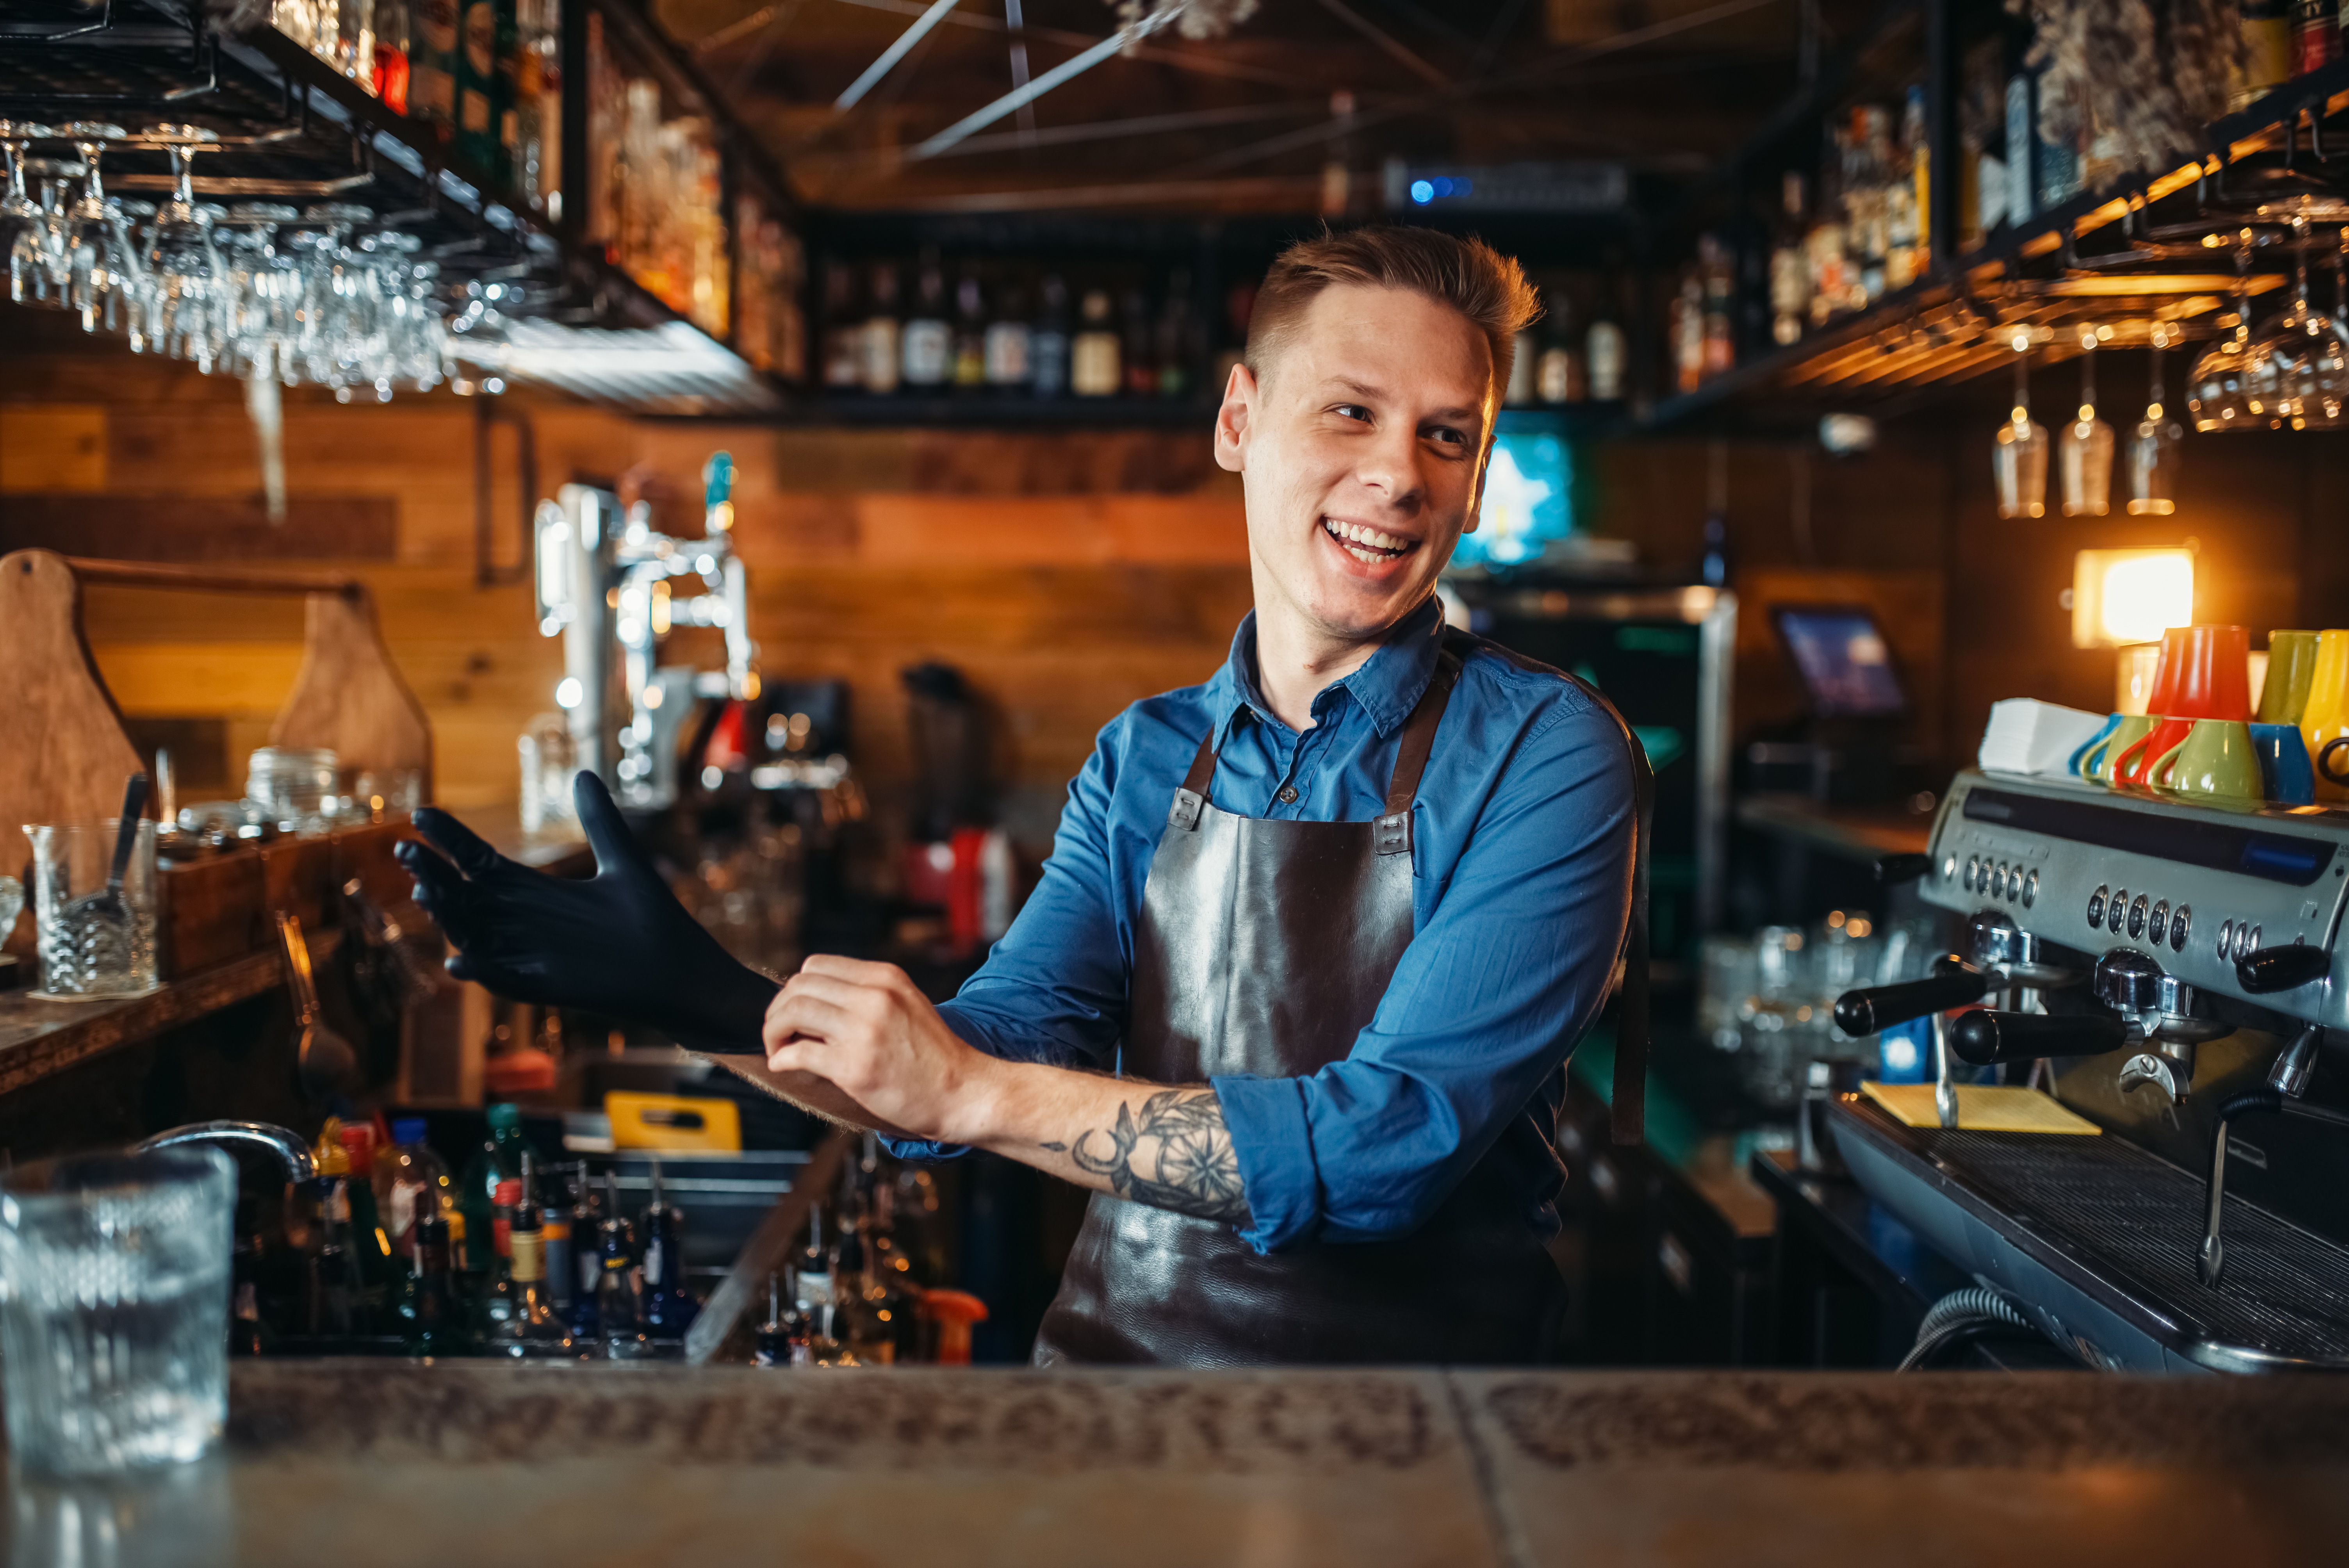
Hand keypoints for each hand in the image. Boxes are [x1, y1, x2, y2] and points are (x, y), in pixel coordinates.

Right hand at [395, 772, 778, 1052]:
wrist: (688, 973)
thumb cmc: (655, 922)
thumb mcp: (623, 861)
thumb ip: (600, 821)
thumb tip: (583, 772)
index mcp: (536, 894)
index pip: (479, 862)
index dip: (450, 840)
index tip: (421, 813)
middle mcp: (525, 925)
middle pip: (465, 897)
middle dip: (434, 875)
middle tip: (407, 850)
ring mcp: (533, 957)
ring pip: (474, 936)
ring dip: (449, 918)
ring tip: (427, 892)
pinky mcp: (549, 987)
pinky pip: (504, 981)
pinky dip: (482, 971)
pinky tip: (458, 960)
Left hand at [761, 955, 998, 1145]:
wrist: (963, 1092)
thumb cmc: (935, 1057)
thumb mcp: (907, 1005)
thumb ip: (869, 997)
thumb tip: (818, 1004)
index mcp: (886, 978)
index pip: (817, 965)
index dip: (795, 988)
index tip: (795, 1011)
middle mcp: (874, 997)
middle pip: (799, 985)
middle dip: (778, 1009)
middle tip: (779, 1031)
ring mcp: (864, 1030)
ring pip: (793, 1012)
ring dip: (775, 1030)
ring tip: (779, 1047)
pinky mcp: (854, 1066)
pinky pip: (799, 1053)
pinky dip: (782, 1058)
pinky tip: (784, 1066)